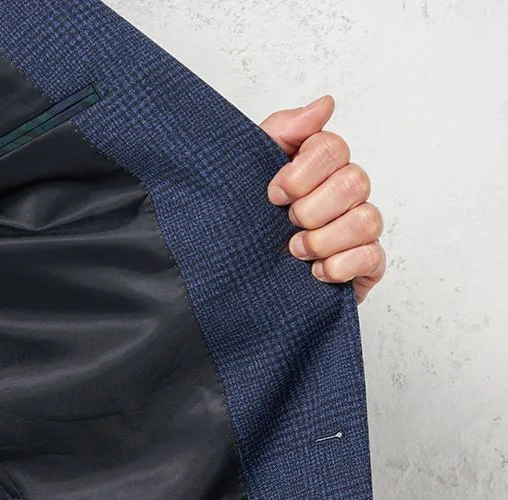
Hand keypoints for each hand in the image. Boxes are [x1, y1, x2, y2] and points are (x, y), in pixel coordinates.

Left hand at [259, 95, 384, 304]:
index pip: (333, 148)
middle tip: (287, 223)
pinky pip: (371, 256)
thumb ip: (285, 130)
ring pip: (365, 220)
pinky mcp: (366, 263)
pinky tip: (314, 272)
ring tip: (295, 251)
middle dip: (312, 209)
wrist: (243, 277)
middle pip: (353, 182)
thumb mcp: (253, 169)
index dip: (302, 173)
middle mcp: (346, 192)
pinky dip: (338, 266)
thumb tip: (325, 105)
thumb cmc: (252, 221)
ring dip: (323, 240)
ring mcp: (359, 227)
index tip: (274, 194)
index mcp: (321, 166)